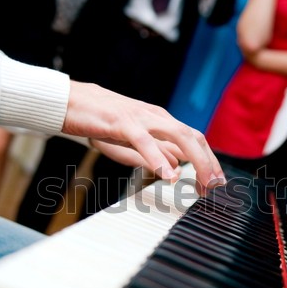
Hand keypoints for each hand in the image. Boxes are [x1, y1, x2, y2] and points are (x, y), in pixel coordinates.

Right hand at [63, 81, 225, 190]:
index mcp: (161, 121)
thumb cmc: (101, 122)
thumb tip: (178, 167)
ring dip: (197, 161)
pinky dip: (158, 158)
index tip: (216, 183)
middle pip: (193, 137)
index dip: (209, 161)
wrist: (70, 101)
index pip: (194, 139)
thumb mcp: (134, 142)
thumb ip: (157, 152)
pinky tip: (168, 175)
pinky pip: (144, 141)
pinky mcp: (122, 122)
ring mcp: (141, 118)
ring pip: (178, 135)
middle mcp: (156, 117)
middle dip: (210, 163)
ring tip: (203, 183)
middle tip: (216, 186)